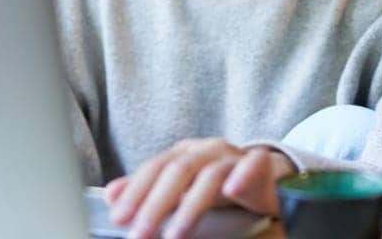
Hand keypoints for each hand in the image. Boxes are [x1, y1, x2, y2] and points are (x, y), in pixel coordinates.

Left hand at [104, 137, 298, 238]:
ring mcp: (234, 156)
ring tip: (175, 235)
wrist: (270, 176)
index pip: (153, 169)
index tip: (119, 218)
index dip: (135, 193)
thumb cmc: (222, 184)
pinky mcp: (262, 163)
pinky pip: (253, 164)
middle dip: (155, 206)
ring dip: (190, 207)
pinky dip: (241, 176)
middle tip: (140, 234)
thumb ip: (149, 192)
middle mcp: (206, 150)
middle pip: (176, 172)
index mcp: (184, 153)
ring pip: (209, 175)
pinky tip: (231, 191)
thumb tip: (111, 195)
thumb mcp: (182, 189)